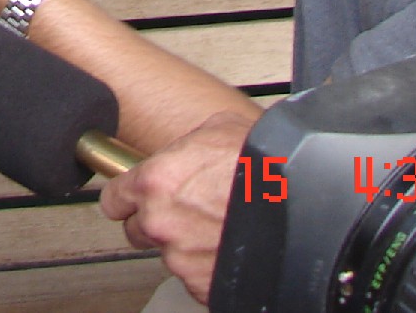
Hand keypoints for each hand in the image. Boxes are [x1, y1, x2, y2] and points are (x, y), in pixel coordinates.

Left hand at [98, 111, 253, 302]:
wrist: (301, 202)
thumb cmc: (264, 165)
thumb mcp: (216, 130)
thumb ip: (185, 148)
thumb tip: (185, 152)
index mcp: (155, 182)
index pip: (114, 200)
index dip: (126, 199)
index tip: (133, 200)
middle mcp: (161, 223)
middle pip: (139, 231)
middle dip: (158, 223)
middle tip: (187, 212)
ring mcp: (182, 258)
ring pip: (171, 255)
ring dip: (188, 244)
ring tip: (219, 227)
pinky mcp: (204, 285)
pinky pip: (197, 277)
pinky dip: (209, 266)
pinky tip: (228, 247)